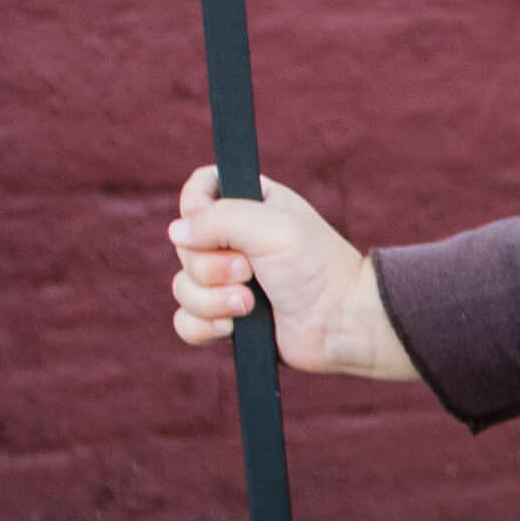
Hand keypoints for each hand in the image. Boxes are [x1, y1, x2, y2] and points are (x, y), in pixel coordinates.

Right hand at [167, 167, 414, 379]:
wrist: (343, 324)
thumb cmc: (317, 268)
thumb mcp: (270, 226)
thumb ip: (218, 219)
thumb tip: (176, 232)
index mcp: (251, 205)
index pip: (199, 190)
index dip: (195, 208)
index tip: (214, 222)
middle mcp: (236, 241)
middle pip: (184, 246)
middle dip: (211, 266)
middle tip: (250, 272)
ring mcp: (229, 283)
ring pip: (183, 286)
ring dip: (211, 300)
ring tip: (249, 305)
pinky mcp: (228, 319)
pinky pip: (187, 322)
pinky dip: (204, 327)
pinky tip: (232, 330)